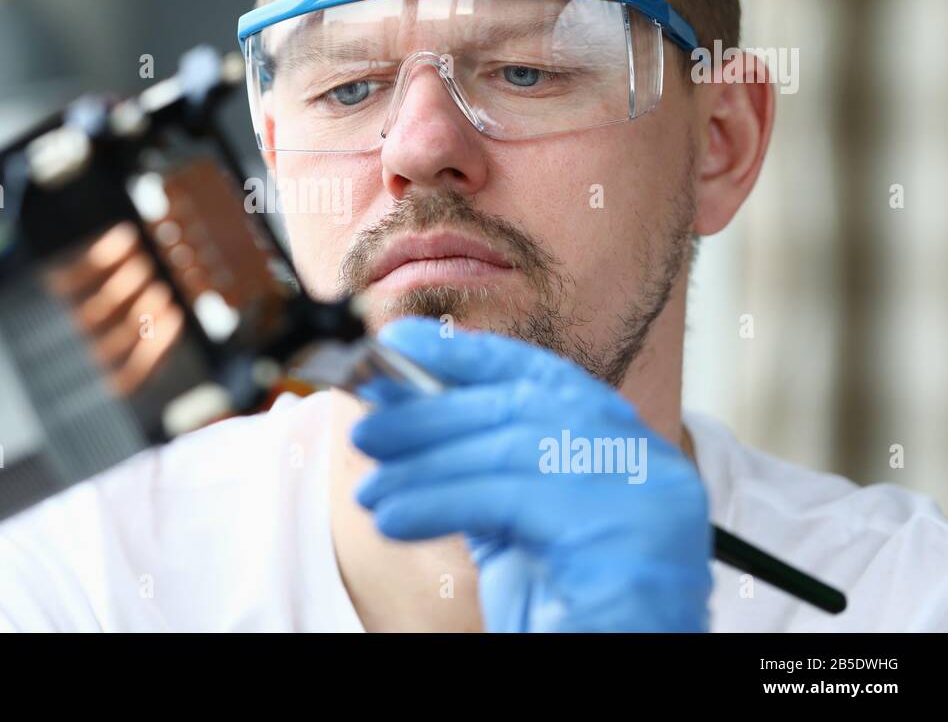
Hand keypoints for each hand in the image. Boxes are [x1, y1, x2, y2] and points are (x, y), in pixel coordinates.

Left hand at [351, 317, 711, 631]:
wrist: (614, 672)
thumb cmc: (563, 614)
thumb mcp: (511, 525)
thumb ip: (476, 465)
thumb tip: (400, 405)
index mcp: (627, 449)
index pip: (543, 377)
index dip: (467, 354)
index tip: (400, 343)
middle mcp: (650, 464)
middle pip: (523, 409)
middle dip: (431, 413)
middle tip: (366, 428)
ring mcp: (649, 496)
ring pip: (512, 450)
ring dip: (424, 466)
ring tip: (372, 491)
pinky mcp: (631, 536)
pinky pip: (511, 499)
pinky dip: (439, 502)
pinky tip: (393, 519)